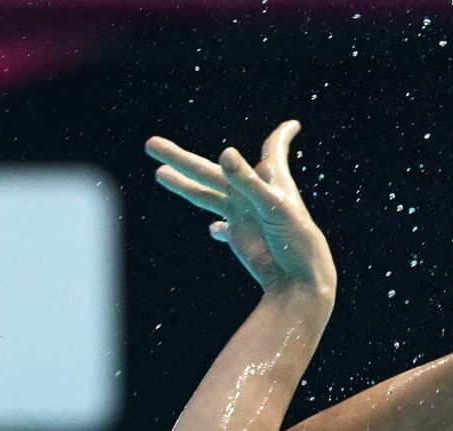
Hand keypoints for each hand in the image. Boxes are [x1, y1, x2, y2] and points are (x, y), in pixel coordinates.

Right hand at [145, 121, 335, 294]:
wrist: (301, 282)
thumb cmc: (297, 242)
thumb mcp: (273, 207)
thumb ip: (248, 181)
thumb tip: (225, 153)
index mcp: (270, 181)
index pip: (274, 150)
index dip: (282, 136)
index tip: (295, 124)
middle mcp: (254, 196)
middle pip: (211, 171)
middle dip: (182, 158)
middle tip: (150, 143)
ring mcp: (246, 217)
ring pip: (208, 196)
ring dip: (185, 186)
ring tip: (159, 173)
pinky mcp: (243, 238)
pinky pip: (226, 230)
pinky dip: (219, 228)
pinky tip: (212, 229)